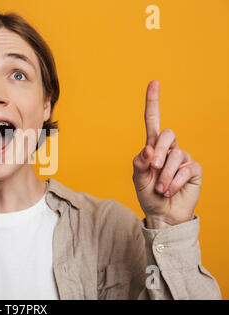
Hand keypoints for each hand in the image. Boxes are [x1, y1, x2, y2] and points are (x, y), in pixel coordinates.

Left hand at [132, 80, 201, 228]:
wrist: (162, 214)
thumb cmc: (148, 195)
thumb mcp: (138, 179)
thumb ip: (140, 163)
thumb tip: (149, 149)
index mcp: (152, 147)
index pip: (153, 121)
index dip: (153, 102)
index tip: (154, 82)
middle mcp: (169, 149)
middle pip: (168, 134)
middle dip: (160, 151)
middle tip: (154, 168)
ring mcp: (183, 158)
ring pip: (175, 156)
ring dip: (164, 176)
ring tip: (160, 189)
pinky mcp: (193, 169)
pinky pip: (184, 170)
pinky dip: (173, 182)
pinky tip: (169, 191)